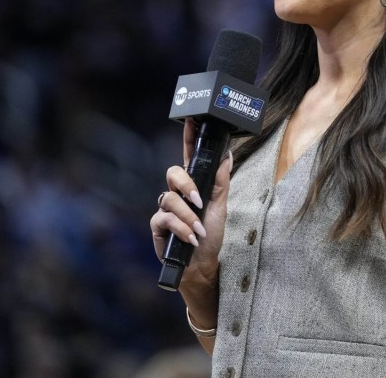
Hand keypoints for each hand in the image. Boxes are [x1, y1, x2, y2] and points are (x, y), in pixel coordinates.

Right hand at [150, 118, 232, 289]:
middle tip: (199, 201)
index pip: (189, 157)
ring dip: (188, 217)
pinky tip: (191, 238)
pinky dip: (181, 228)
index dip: (188, 138)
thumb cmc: (211, 236)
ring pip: (169, 198)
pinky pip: (165, 218)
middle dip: (186, 184)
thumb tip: (228, 156)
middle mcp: (177, 194)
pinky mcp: (157, 226)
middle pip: (173, 173)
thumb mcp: (220, 207)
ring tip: (199, 231)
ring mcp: (166, 209)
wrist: (202, 265)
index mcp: (193, 186)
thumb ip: (221, 182)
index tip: (191, 120)